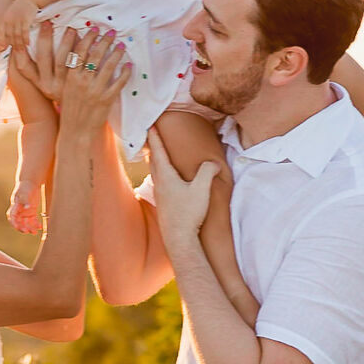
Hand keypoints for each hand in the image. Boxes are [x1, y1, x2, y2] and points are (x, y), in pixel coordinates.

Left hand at [1, 0, 38, 53]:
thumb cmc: (23, 7)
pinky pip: (24, 31)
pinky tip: (28, 44)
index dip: (2, 41)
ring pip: (17, 35)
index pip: (1, 33)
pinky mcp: (25, 19)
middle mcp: (9, 20)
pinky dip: (25, 39)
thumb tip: (11, 33)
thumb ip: (11, 23)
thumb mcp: (13, 13)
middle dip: (12, 45)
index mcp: (5, 19)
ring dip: (19, 44)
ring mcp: (17, 19)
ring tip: (22, 51)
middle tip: (16, 54)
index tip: (4, 48)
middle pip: (9, 36)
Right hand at [7, 181, 42, 233]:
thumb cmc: (26, 186)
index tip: (18, 228)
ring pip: (26, 222)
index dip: (14, 223)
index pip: (12, 216)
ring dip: (29, 227)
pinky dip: (35, 224)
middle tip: (27, 231)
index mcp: (15, 205)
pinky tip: (40, 227)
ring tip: (34, 232)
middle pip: (19, 221)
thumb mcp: (25, 192)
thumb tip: (27, 208)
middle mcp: (19, 210)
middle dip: (22, 227)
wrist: (31, 182)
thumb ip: (26, 201)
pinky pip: (32, 220)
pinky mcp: (31, 211)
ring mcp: (25, 211)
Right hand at [41, 27, 128, 131]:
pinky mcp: (106, 100)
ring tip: (122, 44)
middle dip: (104, 41)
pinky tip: (129, 65)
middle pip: (94, 56)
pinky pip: (118, 83)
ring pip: (108, 67)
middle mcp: (81, 82)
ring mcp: (94, 91)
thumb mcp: (66, 88)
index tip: (94, 28)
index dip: (87, 38)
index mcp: (70, 77)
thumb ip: (72, 72)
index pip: (79, 52)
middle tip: (112, 32)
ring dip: (116, 53)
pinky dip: (125, 73)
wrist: (76, 131)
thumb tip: (79, 52)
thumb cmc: (71, 109)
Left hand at [145, 129, 219, 250]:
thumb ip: (207, 172)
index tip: (150, 126)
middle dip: (153, 146)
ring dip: (155, 159)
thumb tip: (213, 163)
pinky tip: (165, 177)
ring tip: (157, 153)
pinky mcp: (162, 202)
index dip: (155, 138)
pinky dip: (160, 172)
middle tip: (151, 135)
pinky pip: (159, 181)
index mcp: (166, 176)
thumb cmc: (188, 213)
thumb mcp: (201, 189)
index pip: (158, 151)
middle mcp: (159, 183)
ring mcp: (159, 194)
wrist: (178, 237)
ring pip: (155, 171)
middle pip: (153, 160)